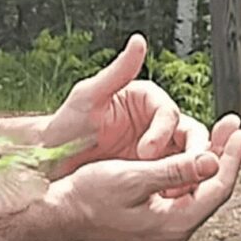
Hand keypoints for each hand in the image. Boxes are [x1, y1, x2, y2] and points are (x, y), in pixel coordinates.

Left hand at [38, 34, 212, 182]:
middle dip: (188, 154)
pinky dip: (176, 187)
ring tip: (174, 191)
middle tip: (178, 173)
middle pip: (188, 134)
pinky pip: (174, 179)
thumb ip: (117, 71)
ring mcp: (156, 148)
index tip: (147, 152)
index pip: (168, 112)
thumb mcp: (88, 96)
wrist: (51, 166)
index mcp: (145, 100)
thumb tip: (138, 41)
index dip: (162, 132)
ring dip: (188, 173)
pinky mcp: (153, 171)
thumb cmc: (65, 128)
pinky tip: (168, 199)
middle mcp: (154, 122)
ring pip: (187, 158)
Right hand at [45, 115, 240, 240]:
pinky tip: (194, 148)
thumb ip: (177, 169)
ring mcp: (166, 226)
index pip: (217, 188)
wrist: (60, 210)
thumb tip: (214, 163)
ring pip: (200, 187)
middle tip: (237, 126)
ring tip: (222, 132)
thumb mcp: (135, 176)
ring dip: (210, 159)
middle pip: (213, 188)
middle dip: (225, 155)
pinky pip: (185, 190)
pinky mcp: (156, 218)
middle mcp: (174, 230)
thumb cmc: (90, 193)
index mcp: (173, 224)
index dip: (231, 158)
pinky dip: (191, 167)